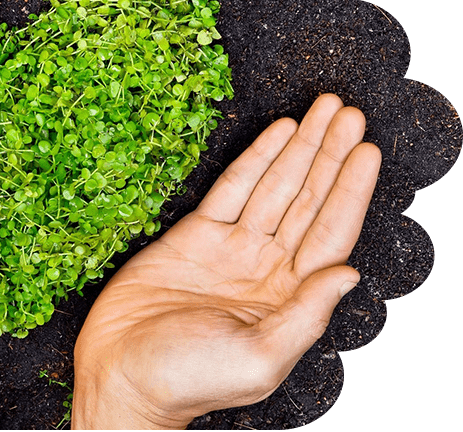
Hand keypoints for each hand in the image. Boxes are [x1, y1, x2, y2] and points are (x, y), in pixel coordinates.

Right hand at [72, 94, 380, 428]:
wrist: (123, 373)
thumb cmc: (191, 379)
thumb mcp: (260, 360)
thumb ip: (306, 316)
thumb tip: (350, 273)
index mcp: (290, 297)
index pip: (331, 233)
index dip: (351, 191)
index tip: (367, 150)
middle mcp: (267, 266)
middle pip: (309, 200)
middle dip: (330, 155)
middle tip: (349, 112)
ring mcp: (232, 247)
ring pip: (275, 187)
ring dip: (301, 148)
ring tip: (323, 110)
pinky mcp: (193, 235)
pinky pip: (231, 189)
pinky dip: (256, 159)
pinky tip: (278, 134)